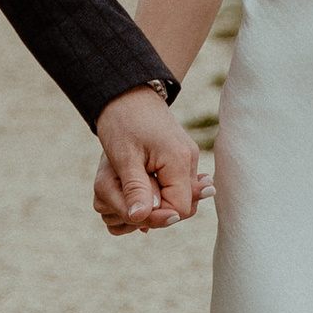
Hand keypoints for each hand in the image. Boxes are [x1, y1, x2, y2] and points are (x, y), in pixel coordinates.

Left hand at [92, 88, 208, 236]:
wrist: (127, 93)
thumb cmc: (122, 122)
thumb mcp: (124, 158)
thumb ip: (135, 189)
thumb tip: (141, 219)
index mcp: (180, 160)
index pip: (179, 209)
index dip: (157, 217)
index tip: (133, 212)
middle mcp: (190, 161)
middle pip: (183, 207)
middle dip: (157, 212)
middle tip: (129, 204)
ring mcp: (188, 159)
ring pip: (180, 198)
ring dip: (157, 203)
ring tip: (132, 196)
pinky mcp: (181, 159)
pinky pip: (176, 188)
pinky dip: (159, 193)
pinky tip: (140, 191)